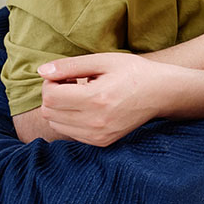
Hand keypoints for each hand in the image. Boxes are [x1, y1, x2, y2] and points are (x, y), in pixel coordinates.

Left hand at [37, 52, 165, 146]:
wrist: (162, 93)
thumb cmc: (134, 72)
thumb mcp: (105, 61)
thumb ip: (71, 65)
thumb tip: (41, 71)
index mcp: (96, 98)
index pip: (50, 96)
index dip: (51, 82)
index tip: (66, 75)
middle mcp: (96, 121)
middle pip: (49, 112)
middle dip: (54, 95)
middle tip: (72, 83)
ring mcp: (99, 135)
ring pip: (56, 125)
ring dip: (60, 109)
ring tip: (80, 95)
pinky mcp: (102, 142)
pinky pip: (70, 133)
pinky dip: (71, 120)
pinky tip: (88, 107)